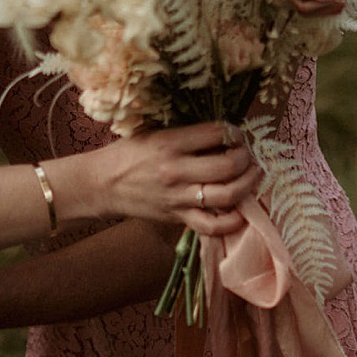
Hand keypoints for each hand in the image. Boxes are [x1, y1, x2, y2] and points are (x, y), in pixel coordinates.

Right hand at [93, 122, 258, 237]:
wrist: (102, 184)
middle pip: (227, 165)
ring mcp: (178, 197)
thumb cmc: (128, 153)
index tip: (237, 133)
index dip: (234, 131)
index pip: (216, 133)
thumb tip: (220, 130)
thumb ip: (184, 132)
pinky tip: (241, 211)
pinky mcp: (178, 217)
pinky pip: (213, 226)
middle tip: (248, 154)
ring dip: (248, 184)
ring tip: (253, 175)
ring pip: (227, 195)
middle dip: (246, 157)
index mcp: (169, 142)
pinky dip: (233, 221)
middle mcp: (176, 170)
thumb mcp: (152, 131)